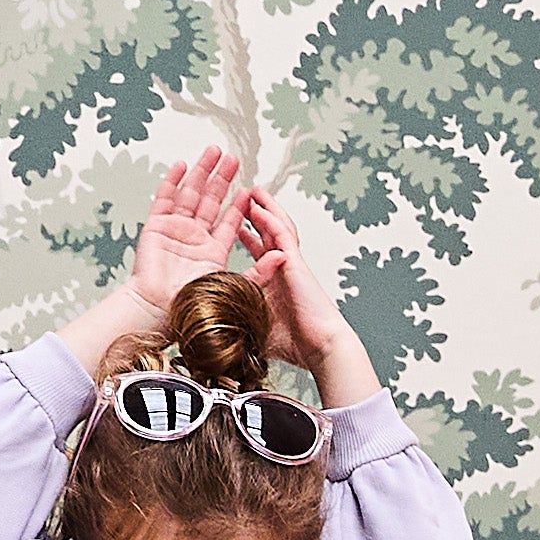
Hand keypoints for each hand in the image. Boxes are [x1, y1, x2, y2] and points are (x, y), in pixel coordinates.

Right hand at [126, 145, 249, 317]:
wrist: (158, 311)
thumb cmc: (190, 306)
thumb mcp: (233, 287)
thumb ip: (259, 271)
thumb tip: (284, 256)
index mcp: (211, 252)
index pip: (229, 222)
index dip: (239, 205)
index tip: (249, 190)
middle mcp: (193, 238)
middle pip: (211, 201)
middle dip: (222, 179)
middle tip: (234, 159)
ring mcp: (174, 230)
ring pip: (191, 194)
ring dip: (202, 172)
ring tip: (214, 152)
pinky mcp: (155, 227)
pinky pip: (164, 199)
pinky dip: (172, 181)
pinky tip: (182, 165)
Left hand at [237, 186, 372, 398]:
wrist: (320, 348)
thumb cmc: (294, 344)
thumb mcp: (256, 326)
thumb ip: (240, 319)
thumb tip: (219, 327)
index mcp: (274, 282)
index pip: (259, 253)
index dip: (248, 238)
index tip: (236, 227)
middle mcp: (282, 270)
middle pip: (269, 234)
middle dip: (256, 215)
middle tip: (244, 197)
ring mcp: (290, 265)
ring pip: (278, 228)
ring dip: (265, 208)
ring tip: (253, 191)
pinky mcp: (296, 265)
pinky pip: (282, 236)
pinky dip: (271, 221)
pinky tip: (260, 208)